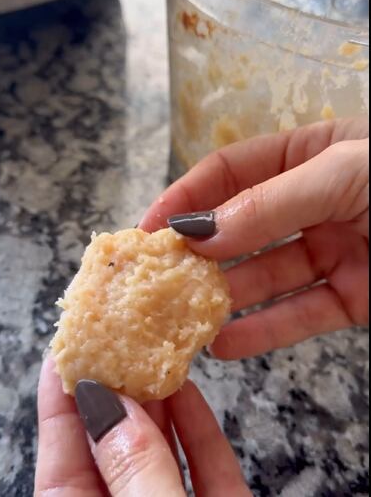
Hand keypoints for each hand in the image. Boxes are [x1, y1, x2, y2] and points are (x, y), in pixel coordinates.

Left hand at [35, 357, 250, 496]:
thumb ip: (133, 468)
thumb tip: (110, 404)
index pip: (62, 454)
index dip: (61, 398)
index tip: (64, 349)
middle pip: (113, 446)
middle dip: (117, 390)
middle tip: (120, 336)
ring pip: (160, 453)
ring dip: (159, 402)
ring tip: (155, 350)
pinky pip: (205, 467)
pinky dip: (198, 428)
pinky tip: (190, 390)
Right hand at [141, 118, 368, 359]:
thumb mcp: (342, 172)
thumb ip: (272, 202)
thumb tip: (200, 233)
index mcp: (308, 155)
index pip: (231, 170)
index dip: (187, 196)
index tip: (149, 230)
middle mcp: (313, 203)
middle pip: (242, 227)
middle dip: (200, 252)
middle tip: (159, 280)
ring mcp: (334, 251)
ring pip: (266, 275)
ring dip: (225, 296)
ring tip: (183, 317)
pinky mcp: (354, 297)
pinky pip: (302, 314)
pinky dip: (265, 331)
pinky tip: (226, 344)